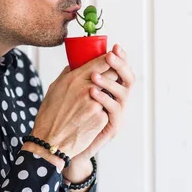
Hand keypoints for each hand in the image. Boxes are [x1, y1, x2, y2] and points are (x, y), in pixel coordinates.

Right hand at [24, 55, 112, 167]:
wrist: (50, 142)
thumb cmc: (50, 115)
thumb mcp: (54, 88)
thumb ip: (68, 73)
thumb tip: (77, 63)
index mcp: (74, 79)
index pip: (101, 62)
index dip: (110, 59)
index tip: (112, 58)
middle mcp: (86, 88)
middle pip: (112, 75)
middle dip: (113, 75)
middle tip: (111, 78)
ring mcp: (95, 104)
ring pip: (111, 93)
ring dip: (107, 96)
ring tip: (96, 102)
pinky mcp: (101, 118)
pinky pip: (108, 109)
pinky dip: (103, 112)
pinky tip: (91, 119)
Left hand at [70, 44, 134, 162]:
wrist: (63, 144)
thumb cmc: (68, 116)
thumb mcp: (72, 92)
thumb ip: (77, 76)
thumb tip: (75, 57)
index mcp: (110, 89)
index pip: (120, 70)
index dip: (121, 57)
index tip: (114, 46)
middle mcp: (117, 100)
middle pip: (128, 78)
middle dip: (120, 65)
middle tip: (109, 56)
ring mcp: (117, 114)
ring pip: (123, 93)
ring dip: (109, 81)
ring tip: (94, 75)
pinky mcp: (113, 126)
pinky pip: (114, 110)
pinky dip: (104, 98)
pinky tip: (92, 92)